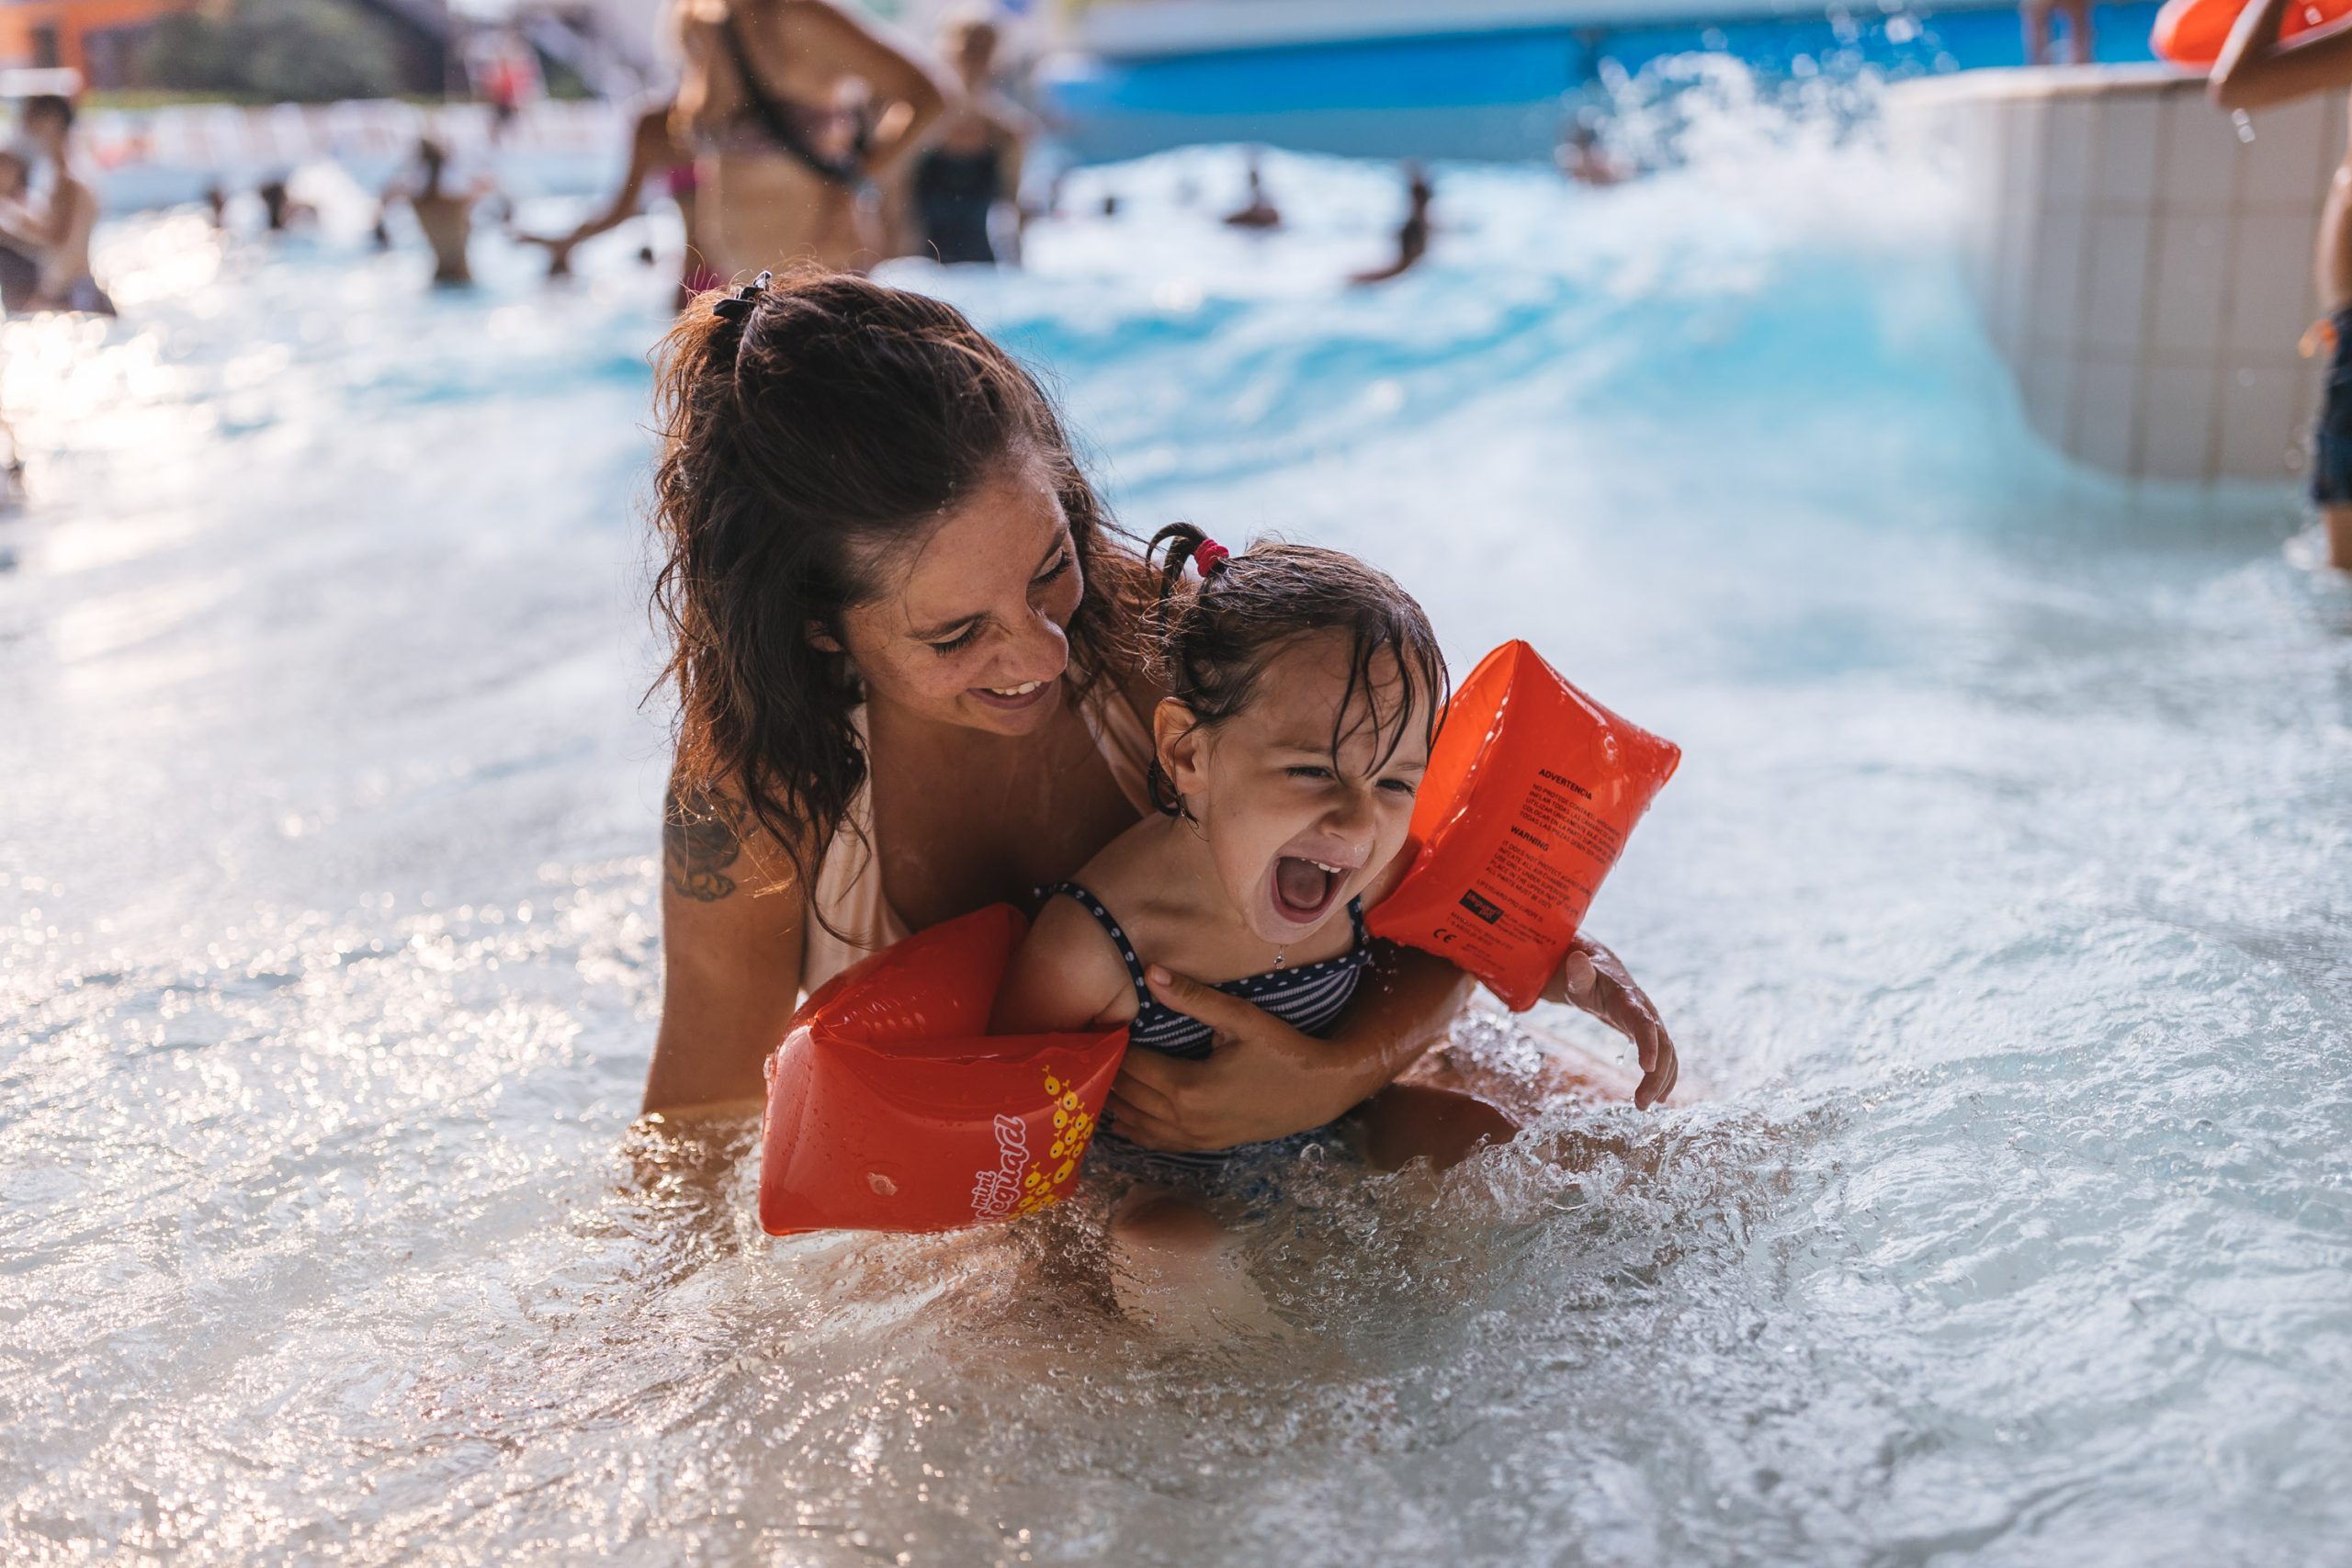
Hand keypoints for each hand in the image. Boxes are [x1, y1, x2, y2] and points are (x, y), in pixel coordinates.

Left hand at [1104, 965, 1372, 1151]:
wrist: (1320, 1092)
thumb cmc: (1283, 1051)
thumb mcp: (1241, 1019)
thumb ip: (1194, 998)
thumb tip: (1151, 973)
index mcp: (1188, 1088)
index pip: (1132, 1067)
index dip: (1112, 1048)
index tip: (1096, 1029)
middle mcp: (1184, 1119)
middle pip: (1129, 1095)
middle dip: (1107, 1074)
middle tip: (1087, 1053)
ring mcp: (1194, 1138)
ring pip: (1136, 1123)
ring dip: (1115, 1102)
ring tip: (1096, 1079)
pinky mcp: (1205, 1145)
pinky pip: (1156, 1141)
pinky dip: (1133, 1128)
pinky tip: (1121, 1117)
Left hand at [1543, 935, 1677, 1108]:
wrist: (1603, 972)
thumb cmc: (1586, 977)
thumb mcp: (1577, 976)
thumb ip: (1578, 972)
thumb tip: (1576, 959)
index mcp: (1629, 1000)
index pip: (1643, 1023)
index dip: (1648, 1044)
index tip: (1647, 1068)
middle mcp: (1647, 1012)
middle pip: (1662, 1045)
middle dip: (1656, 1076)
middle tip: (1640, 1104)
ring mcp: (1653, 1023)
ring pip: (1668, 1055)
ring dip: (1662, 1082)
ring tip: (1644, 1106)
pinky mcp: (1652, 1034)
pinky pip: (1667, 1057)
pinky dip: (1667, 1077)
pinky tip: (1660, 1098)